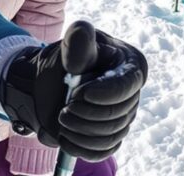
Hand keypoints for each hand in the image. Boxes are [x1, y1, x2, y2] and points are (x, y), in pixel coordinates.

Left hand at [0, 21, 146, 160]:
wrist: (50, 85)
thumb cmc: (66, 60)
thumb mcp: (70, 45)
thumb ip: (77, 38)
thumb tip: (83, 33)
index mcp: (131, 64)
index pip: (128, 86)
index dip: (106, 94)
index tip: (80, 94)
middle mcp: (132, 93)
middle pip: (120, 114)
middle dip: (88, 113)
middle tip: (65, 107)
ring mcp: (124, 116)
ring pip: (112, 134)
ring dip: (82, 130)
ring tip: (62, 117)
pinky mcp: (112, 136)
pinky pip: (105, 150)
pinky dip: (82, 146)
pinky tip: (66, 135)